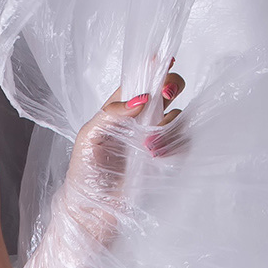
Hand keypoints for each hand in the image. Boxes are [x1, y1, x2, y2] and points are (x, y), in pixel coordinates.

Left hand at [68, 65, 185, 197]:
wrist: (93, 207)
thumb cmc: (85, 171)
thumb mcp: (89, 135)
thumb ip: (111, 113)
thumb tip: (140, 98)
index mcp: (120, 109)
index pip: (139, 81)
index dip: (152, 68)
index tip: (162, 60)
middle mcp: (140, 120)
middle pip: (165, 91)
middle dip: (171, 85)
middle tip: (166, 93)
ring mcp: (154, 137)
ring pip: (177, 114)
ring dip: (168, 121)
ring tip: (148, 141)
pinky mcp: (164, 157)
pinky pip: (182, 140)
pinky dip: (175, 142)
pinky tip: (155, 153)